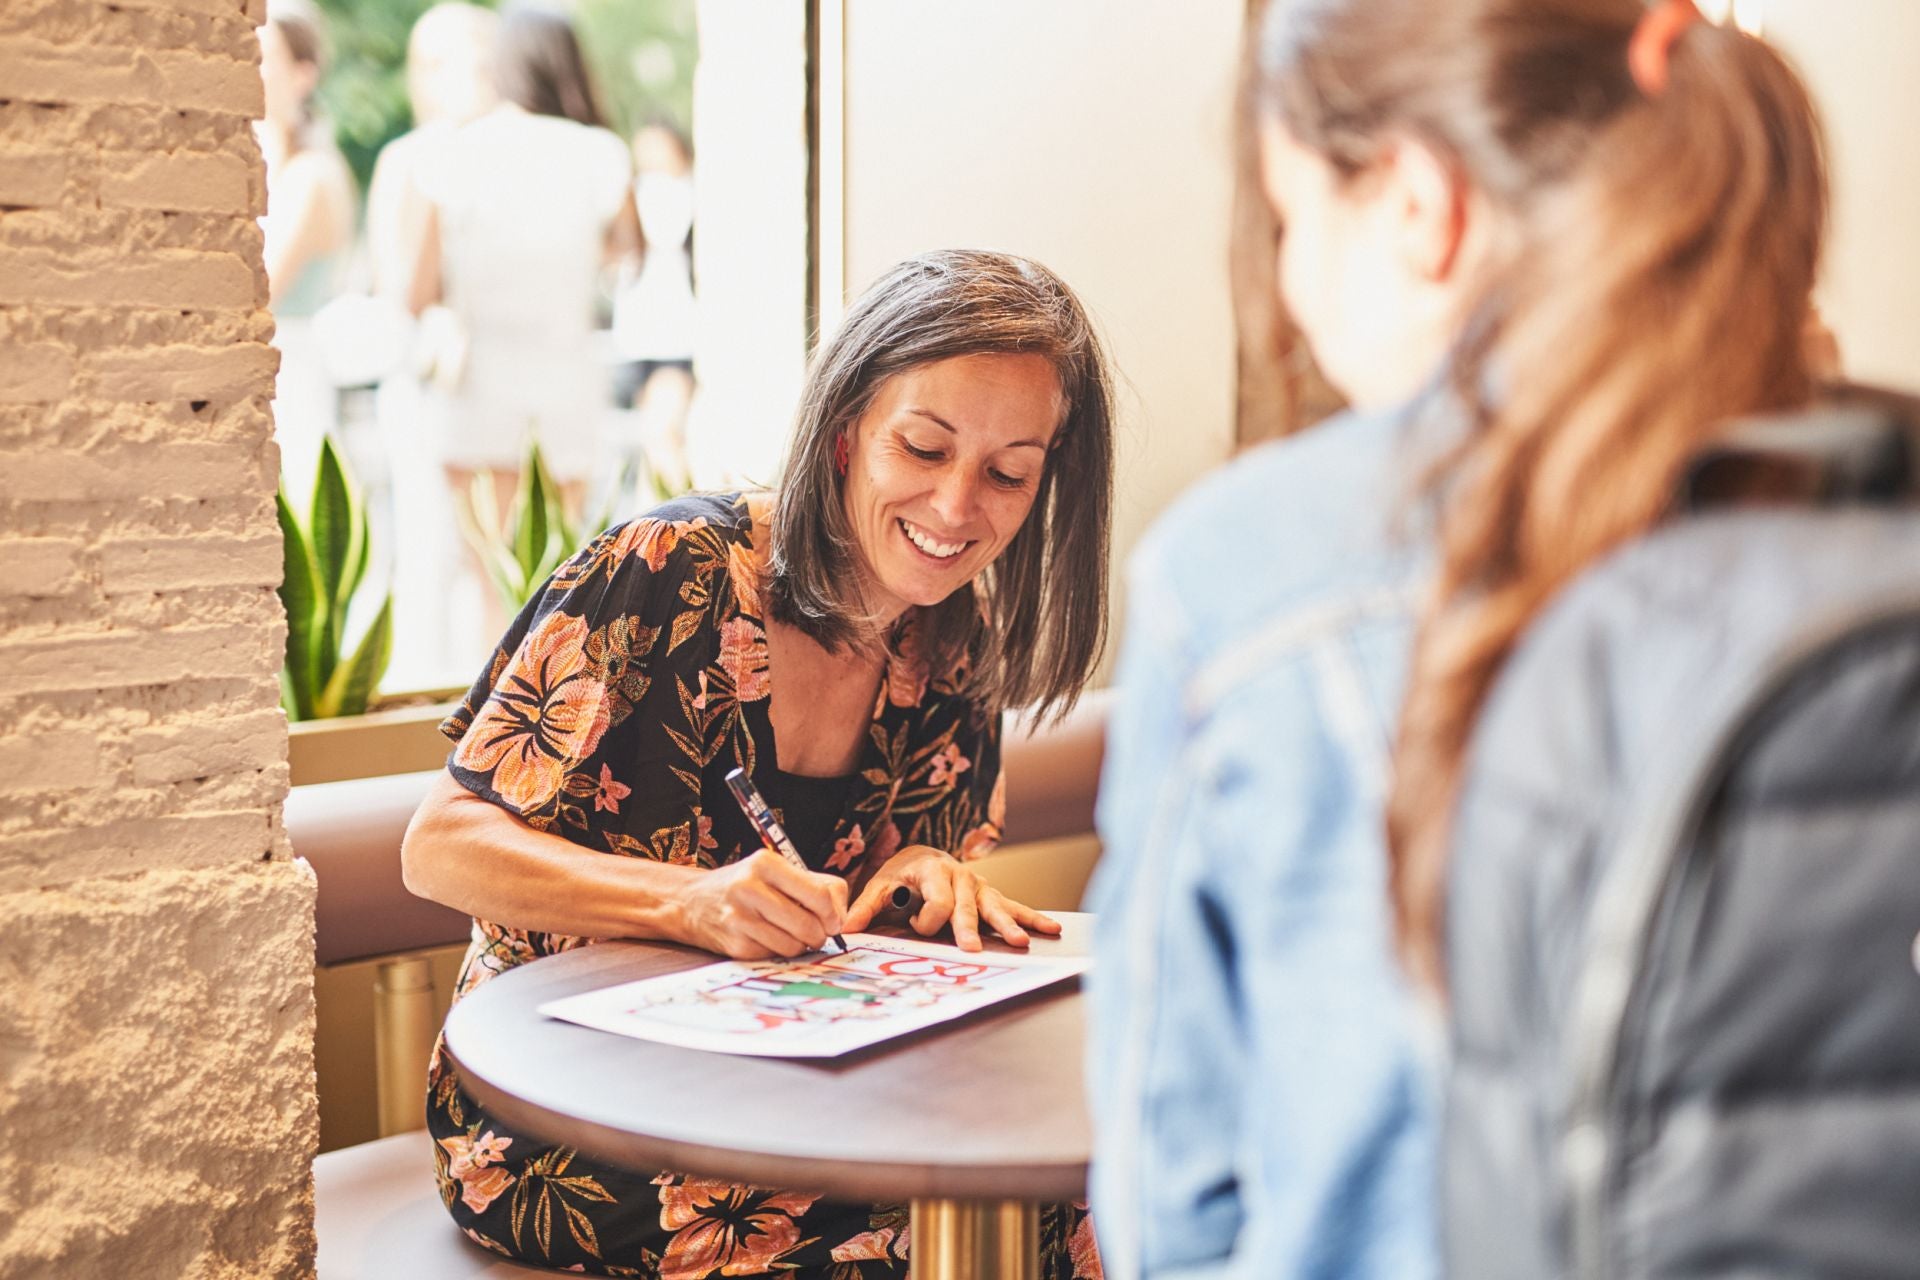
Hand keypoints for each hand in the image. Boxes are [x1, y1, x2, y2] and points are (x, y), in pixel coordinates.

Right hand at [675, 850, 848, 959]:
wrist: (692, 902)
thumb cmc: (746, 887)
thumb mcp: (778, 872)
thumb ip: (818, 887)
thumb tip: (843, 920)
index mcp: (766, 864)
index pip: (819, 896)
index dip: (833, 915)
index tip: (832, 922)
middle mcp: (749, 887)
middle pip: (809, 925)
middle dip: (819, 936)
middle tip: (815, 935)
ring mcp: (739, 917)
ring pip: (794, 945)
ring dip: (800, 947)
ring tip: (790, 935)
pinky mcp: (734, 944)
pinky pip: (774, 956)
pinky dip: (778, 952)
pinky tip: (767, 939)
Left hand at [844, 844, 1062, 951]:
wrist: (923, 854)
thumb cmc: (902, 875)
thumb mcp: (881, 886)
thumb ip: (866, 907)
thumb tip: (845, 929)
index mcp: (932, 872)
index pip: (936, 900)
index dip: (928, 918)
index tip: (918, 926)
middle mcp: (960, 877)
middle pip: (966, 906)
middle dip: (969, 928)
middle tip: (972, 949)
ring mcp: (979, 886)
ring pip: (995, 907)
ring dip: (1007, 925)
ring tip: (1020, 942)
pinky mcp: (991, 895)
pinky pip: (1014, 906)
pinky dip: (1032, 918)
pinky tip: (1052, 929)